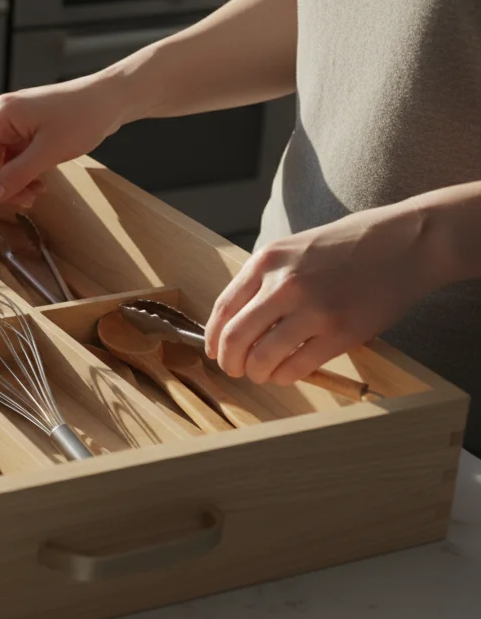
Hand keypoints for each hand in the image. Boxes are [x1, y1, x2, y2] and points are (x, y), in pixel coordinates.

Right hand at [0, 71, 131, 207]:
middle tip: (16, 203)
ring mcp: (19, 124)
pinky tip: (39, 184)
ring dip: (14, 182)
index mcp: (2, 115)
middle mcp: (5, 117)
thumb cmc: (83, 115)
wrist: (113, 99)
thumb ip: (16, 175)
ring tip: (34, 194)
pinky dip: (25, 174)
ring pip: (4, 162)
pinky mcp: (32, 131)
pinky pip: (18, 158)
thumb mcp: (48, 152)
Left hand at [204, 202, 444, 385]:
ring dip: (257, 373)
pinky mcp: (341, 332)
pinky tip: (286, 373)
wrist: (405, 242)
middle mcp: (284, 285)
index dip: (213, 338)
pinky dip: (284, 376)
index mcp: (267, 261)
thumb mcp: (294, 248)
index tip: (215, 352)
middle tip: (235, 370)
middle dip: (230, 361)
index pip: (223, 309)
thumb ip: (265, 279)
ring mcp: (313, 310)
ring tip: (262, 374)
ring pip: (263, 357)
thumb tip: (237, 319)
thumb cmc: (349, 245)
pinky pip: (297, 366)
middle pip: (236, 337)